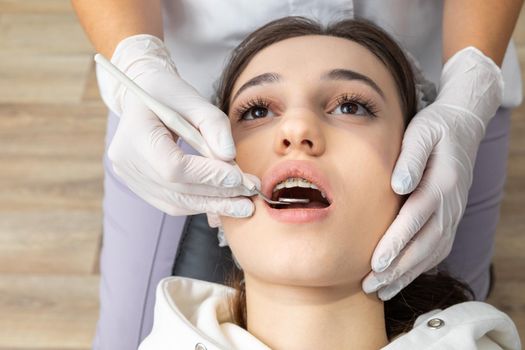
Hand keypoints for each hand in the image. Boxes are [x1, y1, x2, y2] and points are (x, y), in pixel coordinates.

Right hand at [97, 34, 257, 216]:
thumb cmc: (169, 94)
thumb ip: (214, 125)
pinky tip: (224, 202)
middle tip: (250, 195)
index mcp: (136, 133)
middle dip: (218, 195)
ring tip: (243, 204)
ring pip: (176, 203)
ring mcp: (130, 177)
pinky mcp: (139, 187)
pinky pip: (173, 204)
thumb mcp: (194, 98)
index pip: (173, 167)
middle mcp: (127, 160)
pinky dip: (200, 204)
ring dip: (213, 205)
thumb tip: (229, 156)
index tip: (238, 178)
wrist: (143, 96)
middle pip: (177, 190)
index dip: (208, 176)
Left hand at [362, 47, 503, 299]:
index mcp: (441, 183)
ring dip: (406, 275)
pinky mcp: (450, 220)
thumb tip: (399, 184)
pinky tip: (398, 280)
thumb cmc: (434, 130)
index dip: (397, 242)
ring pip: (432, 253)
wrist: (462, 128)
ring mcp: (453, 215)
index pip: (416, 218)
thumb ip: (410, 157)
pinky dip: (418, 268)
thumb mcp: (421, 132)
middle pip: (424, 244)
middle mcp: (450, 205)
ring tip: (379, 291)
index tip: (376, 262)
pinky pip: (437, 250)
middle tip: (370, 287)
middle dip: (397, 268)